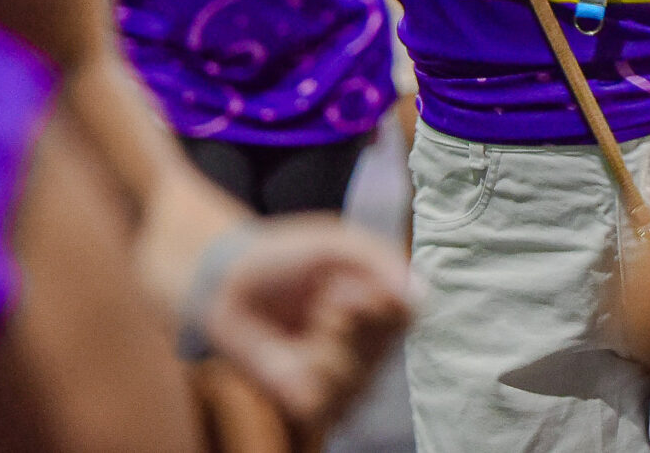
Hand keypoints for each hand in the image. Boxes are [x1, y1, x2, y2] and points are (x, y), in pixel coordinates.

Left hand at [192, 215, 414, 431]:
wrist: (229, 283)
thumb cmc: (286, 258)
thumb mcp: (335, 244)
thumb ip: (380, 261)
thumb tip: (420, 296)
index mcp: (385, 305)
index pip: (408, 315)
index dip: (380, 305)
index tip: (346, 287)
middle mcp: (373, 346)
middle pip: (382, 351)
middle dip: (345, 324)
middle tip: (320, 301)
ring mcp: (346, 379)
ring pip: (355, 381)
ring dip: (322, 351)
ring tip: (304, 328)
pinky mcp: (314, 404)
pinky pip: (325, 405)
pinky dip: (304, 379)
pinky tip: (289, 357)